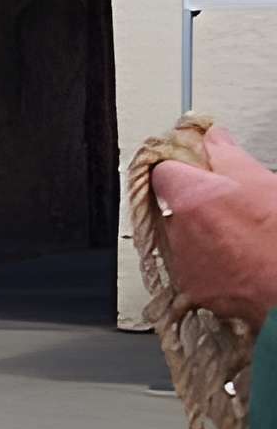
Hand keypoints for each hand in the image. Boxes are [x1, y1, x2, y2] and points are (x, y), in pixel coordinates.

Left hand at [153, 128, 276, 318]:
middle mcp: (180, 231)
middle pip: (175, 207)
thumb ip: (229, 157)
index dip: (180, 168)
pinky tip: (240, 260)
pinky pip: (194, 268)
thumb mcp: (265, 183)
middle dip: (198, 205)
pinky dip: (211, 263)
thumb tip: (213, 139)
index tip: (195, 168)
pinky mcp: (194, 289)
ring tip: (243, 238)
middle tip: (233, 208)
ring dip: (205, 235)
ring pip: (184, 238)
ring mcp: (185, 262)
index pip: (163, 171)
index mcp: (194, 199)